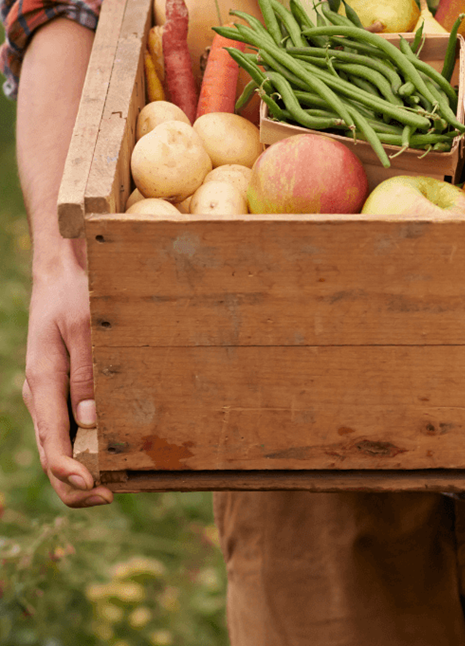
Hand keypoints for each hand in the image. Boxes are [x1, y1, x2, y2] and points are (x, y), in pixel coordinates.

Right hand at [22, 248, 112, 507]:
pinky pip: (68, 427)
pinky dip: (85, 448)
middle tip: (113, 496)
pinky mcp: (61, 389)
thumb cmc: (75, 294)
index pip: (51, 443)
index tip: (97, 489)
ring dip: (82, 469)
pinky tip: (111, 453)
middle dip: (78, 484)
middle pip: (51, 455)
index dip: (71, 473)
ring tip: (119, 484)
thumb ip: (88, 374)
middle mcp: (41, 395)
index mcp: (42, 383)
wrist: (62, 272)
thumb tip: (91, 422)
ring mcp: (49, 394)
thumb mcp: (84, 328)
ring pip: (59, 445)